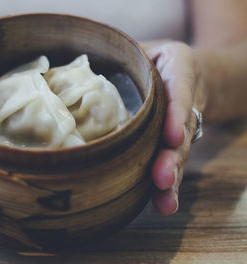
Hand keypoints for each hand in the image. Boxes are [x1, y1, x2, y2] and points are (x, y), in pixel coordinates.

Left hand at [141, 41, 206, 214]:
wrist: (188, 72)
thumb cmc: (159, 59)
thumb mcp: (148, 47)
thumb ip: (129, 52)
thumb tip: (87, 60)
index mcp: (179, 71)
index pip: (180, 92)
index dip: (177, 114)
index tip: (172, 135)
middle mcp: (185, 102)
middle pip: (180, 134)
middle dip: (171, 158)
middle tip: (161, 177)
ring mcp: (180, 127)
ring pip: (177, 154)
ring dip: (171, 178)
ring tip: (165, 200)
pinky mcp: (169, 144)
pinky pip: (170, 162)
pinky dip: (166, 186)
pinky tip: (162, 204)